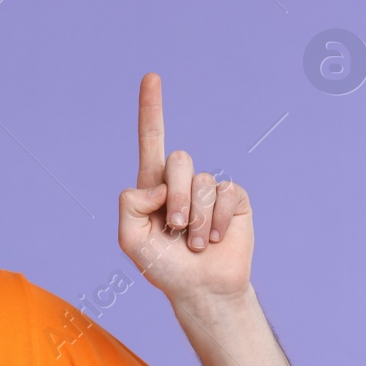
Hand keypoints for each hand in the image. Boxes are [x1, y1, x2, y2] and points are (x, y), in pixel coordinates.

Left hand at [117, 72, 252, 303]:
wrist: (199, 289)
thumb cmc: (162, 266)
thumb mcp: (130, 239)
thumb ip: (130, 205)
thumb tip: (160, 184)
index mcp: (153, 185)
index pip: (151, 141)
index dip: (151, 109)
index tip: (151, 76)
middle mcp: (182, 182)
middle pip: (178, 160)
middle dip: (175, 199)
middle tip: (173, 228)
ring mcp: (210, 189)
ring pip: (202, 182)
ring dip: (195, 220)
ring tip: (193, 242)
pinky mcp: (235, 200)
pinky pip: (227, 194)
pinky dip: (216, 221)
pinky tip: (213, 239)